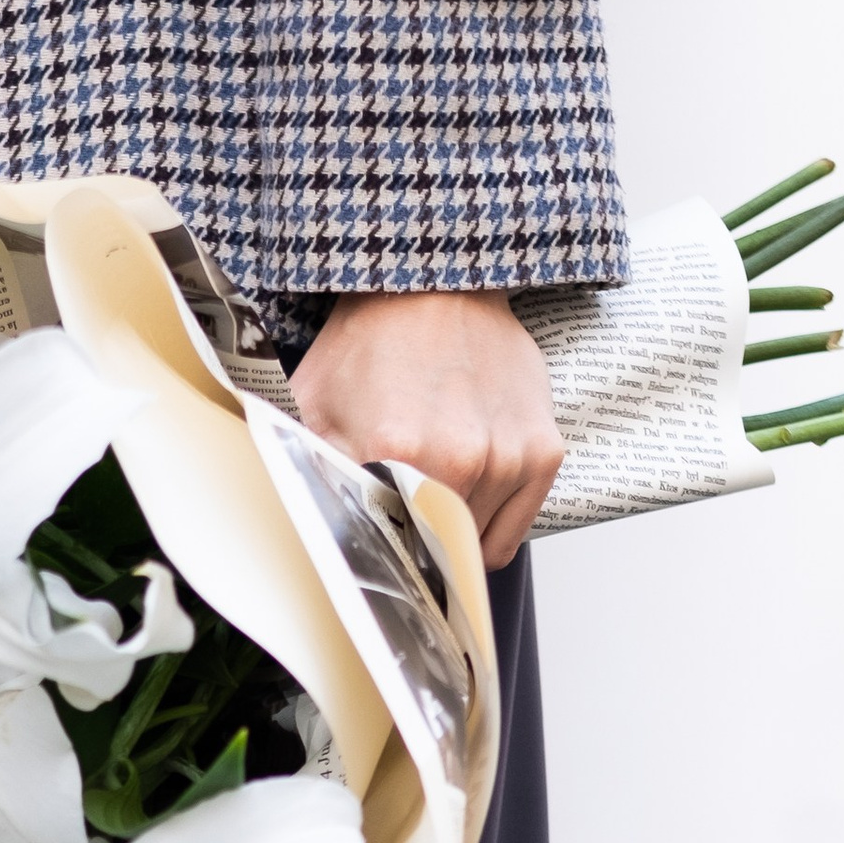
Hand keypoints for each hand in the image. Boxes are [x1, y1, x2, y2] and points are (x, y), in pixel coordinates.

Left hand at [290, 290, 563, 567]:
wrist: (438, 286)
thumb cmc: (373, 342)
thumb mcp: (314, 404)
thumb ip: (302, 472)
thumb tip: (299, 532)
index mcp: (399, 452)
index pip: (388, 552)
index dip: (376, 556)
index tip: (369, 545)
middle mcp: (462, 460)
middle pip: (433, 554)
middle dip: (411, 543)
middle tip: (396, 508)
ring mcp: (508, 458)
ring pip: (474, 548)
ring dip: (451, 532)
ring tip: (432, 482)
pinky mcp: (544, 452)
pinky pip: (512, 532)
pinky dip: (489, 524)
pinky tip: (466, 486)